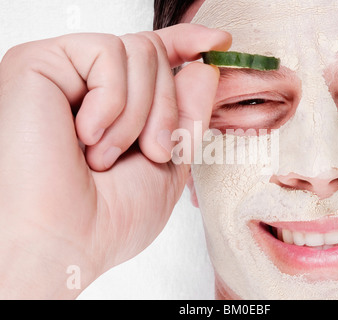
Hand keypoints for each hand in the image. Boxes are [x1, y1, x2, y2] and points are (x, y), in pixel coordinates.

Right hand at [0, 24, 230, 298]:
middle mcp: (85, 85)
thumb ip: (188, 112)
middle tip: (151, 152)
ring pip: (138, 51)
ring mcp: (62, 72)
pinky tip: (85, 136)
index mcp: (112, 106)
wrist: (62, 241)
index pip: (152, 57)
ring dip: (139, 113)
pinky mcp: (38, 62)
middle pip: (154, 53)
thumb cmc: (111, 216)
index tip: (219, 42)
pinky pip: (107, 54)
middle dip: (168, 108)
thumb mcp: (169, 163)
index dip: (186, 44)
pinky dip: (113, 103)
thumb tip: (204, 66)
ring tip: (107, 155)